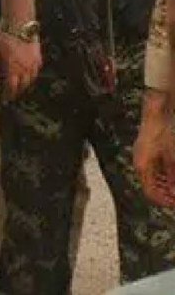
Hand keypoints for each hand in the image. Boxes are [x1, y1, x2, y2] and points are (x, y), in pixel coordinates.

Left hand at [0, 31, 42, 99]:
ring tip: (20, 86)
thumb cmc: (4, 37)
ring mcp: (34, 63)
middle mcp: (25, 69)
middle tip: (12, 94)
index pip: (11, 88)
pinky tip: (28, 74)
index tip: (4, 99)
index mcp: (13, 69)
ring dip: (25, 84)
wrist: (20, 24)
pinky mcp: (39, 56)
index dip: (8, 95)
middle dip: (17, 91)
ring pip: (31, 79)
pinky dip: (31, 75)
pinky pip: (36, 70)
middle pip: (23, 86)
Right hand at [134, 91, 174, 206]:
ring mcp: (143, 155)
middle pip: (151, 187)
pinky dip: (165, 174)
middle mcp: (140, 163)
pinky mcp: (147, 150)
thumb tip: (174, 191)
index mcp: (144, 166)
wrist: (156, 110)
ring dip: (167, 184)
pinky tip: (172, 173)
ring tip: (174, 186)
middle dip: (167, 193)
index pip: (151, 193)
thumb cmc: (163, 130)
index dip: (165, 202)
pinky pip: (154, 168)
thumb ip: (173, 175)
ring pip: (154, 178)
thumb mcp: (172, 156)